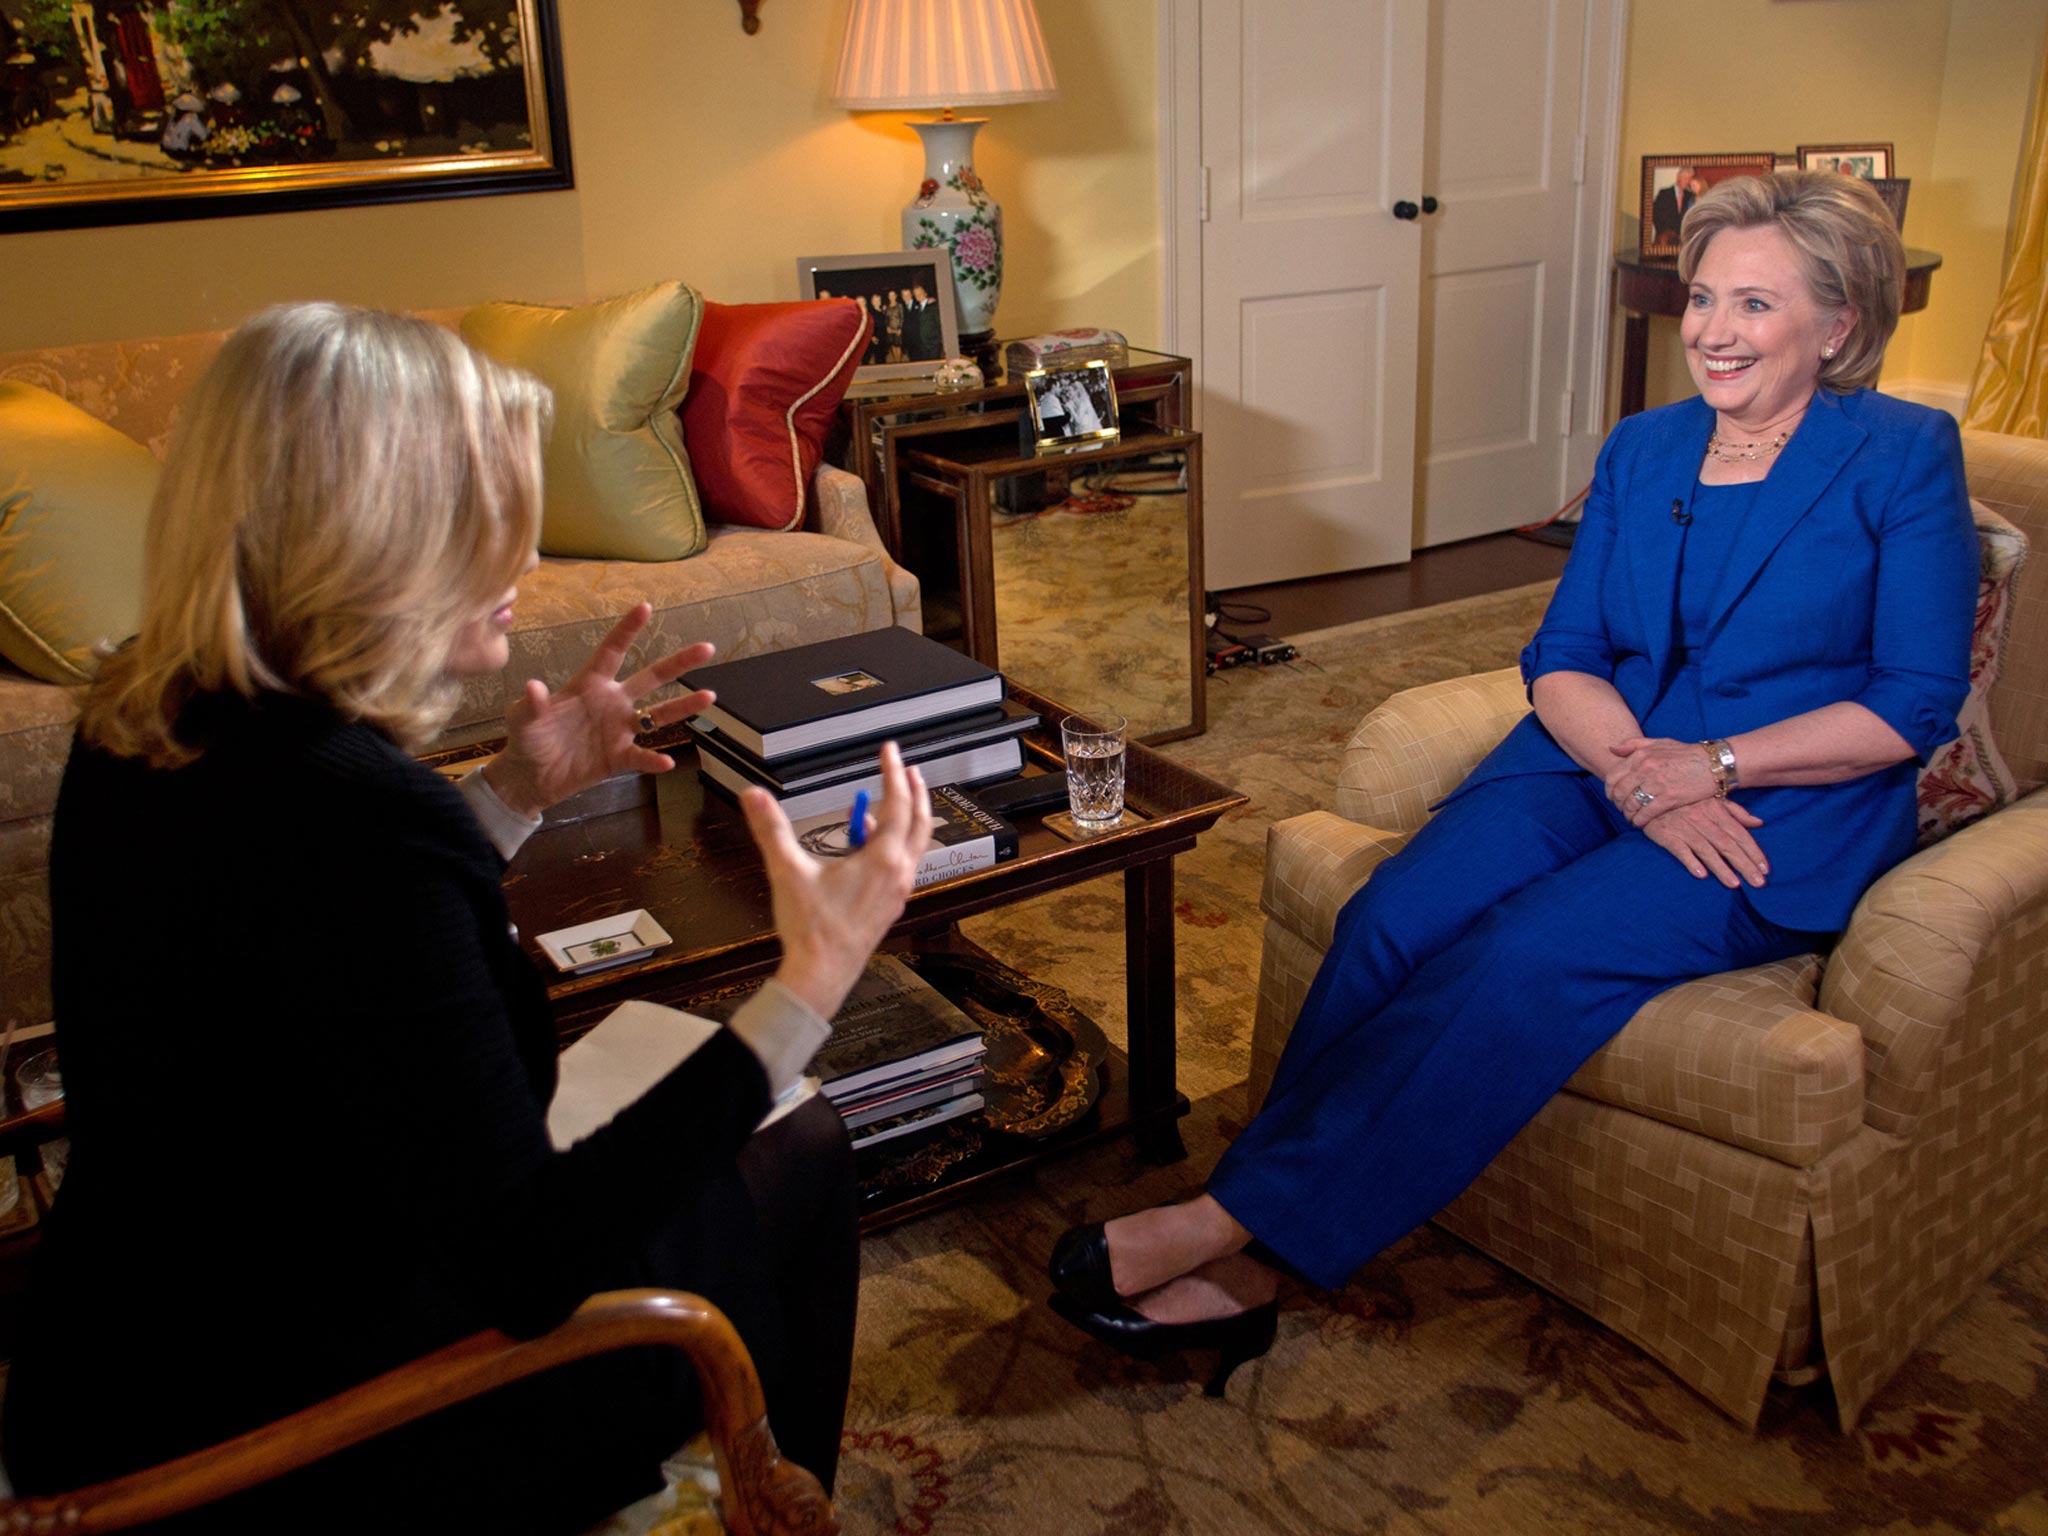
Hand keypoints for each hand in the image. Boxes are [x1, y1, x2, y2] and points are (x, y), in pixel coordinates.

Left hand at [483, 604, 714, 818]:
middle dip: (678, 663)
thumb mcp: (522, 719)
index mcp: (589, 685)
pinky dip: (653, 759)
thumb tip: (533, 687)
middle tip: (706, 648)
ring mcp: (618, 729)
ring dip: (683, 706)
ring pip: (658, 714)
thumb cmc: (526, 740)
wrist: (530, 777)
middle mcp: (611, 702)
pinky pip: (641, 756)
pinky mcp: (618, 757)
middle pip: (651, 677)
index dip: (627, 630)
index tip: (645, 607)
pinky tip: (667, 762)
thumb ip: (532, 704)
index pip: (612, 651)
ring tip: (709, 696)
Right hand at [740, 743, 935, 1019]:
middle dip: (914, 791)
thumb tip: (753, 796)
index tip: (889, 751)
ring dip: (904, 819)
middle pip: (919, 821)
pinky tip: (863, 846)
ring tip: (877, 806)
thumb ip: (771, 829)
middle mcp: (899, 873)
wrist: (822, 974)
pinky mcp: (889, 906)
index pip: (896, 803)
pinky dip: (890, 845)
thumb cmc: (812, 930)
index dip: (892, 772)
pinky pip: (900, 865)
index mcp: (883, 860)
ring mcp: (897, 891)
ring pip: (913, 844)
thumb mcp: (788, 872)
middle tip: (907, 769)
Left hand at [1607, 736, 1720, 825]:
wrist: (1714, 763)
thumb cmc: (1686, 753)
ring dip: (1628, 814)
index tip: (1613, 797)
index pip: (1612, 777)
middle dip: (1617, 804)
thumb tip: (1611, 749)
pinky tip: (1640, 822)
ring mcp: (1657, 783)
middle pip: (1619, 792)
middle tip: (1622, 809)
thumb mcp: (1659, 742)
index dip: (1609, 790)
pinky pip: (1646, 813)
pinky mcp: (1669, 797)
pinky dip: (1639, 820)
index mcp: (1641, 756)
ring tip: (1631, 817)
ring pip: (1631, 804)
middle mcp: (1645, 768)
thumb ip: (1633, 744)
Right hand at [1640, 798, 1768, 887]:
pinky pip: (1679, 850)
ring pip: (1706, 850)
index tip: (1765, 869)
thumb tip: (1758, 823)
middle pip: (1727, 845)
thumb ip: (1736, 812)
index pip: (1739, 834)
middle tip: (1758, 883)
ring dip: (1721, 868)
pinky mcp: (1666, 835)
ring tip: (1734, 884)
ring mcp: (1684, 828)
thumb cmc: (1685, 798)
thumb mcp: (1712, 798)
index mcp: (1717, 811)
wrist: (1651, 793)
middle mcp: (1703, 820)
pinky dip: (1690, 861)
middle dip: (1744, 864)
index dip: (1753, 851)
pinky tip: (1701, 875)